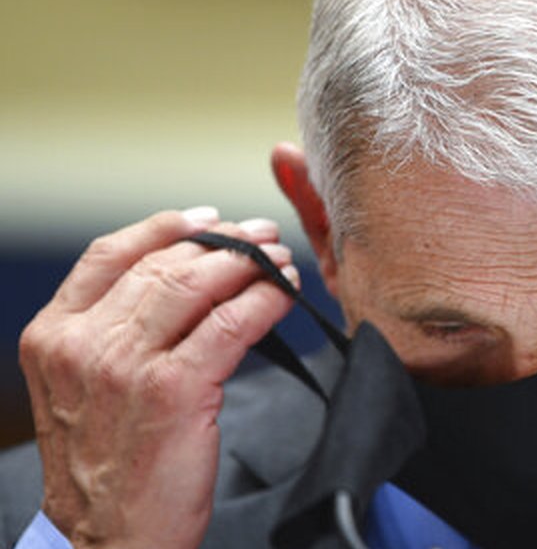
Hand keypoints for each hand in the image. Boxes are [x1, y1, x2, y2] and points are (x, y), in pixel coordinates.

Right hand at [19, 208, 298, 547]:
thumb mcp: (84, 391)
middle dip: (221, 243)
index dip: (162, 227)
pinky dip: (265, 300)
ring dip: (248, 264)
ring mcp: (127, 365)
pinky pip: (231, 323)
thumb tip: (179, 285)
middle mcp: (84, 344)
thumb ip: (113, 336)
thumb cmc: (106, 469)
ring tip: (278, 260)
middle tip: (260, 237)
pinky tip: (284, 294)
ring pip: (197, 285)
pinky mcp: (175, 390)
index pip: (107, 255)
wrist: (108, 541)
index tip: (205, 218)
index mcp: (54, 337)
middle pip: (163, 264)